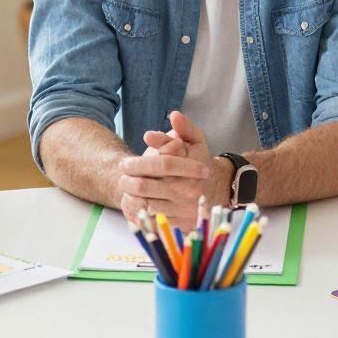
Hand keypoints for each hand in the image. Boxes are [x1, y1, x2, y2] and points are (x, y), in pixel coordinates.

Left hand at [116, 110, 224, 229]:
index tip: (124, 164)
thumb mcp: (196, 141)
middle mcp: (188, 189)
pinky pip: (153, 220)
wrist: (216, 189)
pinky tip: (137, 204)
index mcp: (192, 167)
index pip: (159, 164)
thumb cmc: (199, 161)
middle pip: (146, 186)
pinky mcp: (180, 222)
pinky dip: (141, 213)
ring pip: (146, 203)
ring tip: (127, 189)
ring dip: (131, 196)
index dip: (137, 164)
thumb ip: (185, 128)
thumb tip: (174, 115)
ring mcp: (184, 208)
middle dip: (128, 181)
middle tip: (122, 177)